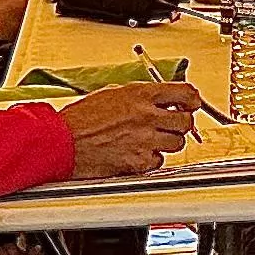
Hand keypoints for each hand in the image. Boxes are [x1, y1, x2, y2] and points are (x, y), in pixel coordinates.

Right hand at [62, 79, 205, 178]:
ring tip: (149, 140)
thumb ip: (140, 96)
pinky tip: (136, 153)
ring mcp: (145, 140)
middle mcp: (147, 116)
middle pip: (186, 121)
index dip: (192, 99)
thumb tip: (159, 99)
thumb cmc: (79, 119)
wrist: (62, 142)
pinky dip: (151, 159)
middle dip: (181, 123)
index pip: (185, 92)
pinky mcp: (138, 162)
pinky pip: (158, 161)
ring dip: (167, 142)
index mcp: (141, 95)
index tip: (191, 103)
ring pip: (177, 143)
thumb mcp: (112, 94)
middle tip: (171, 125)